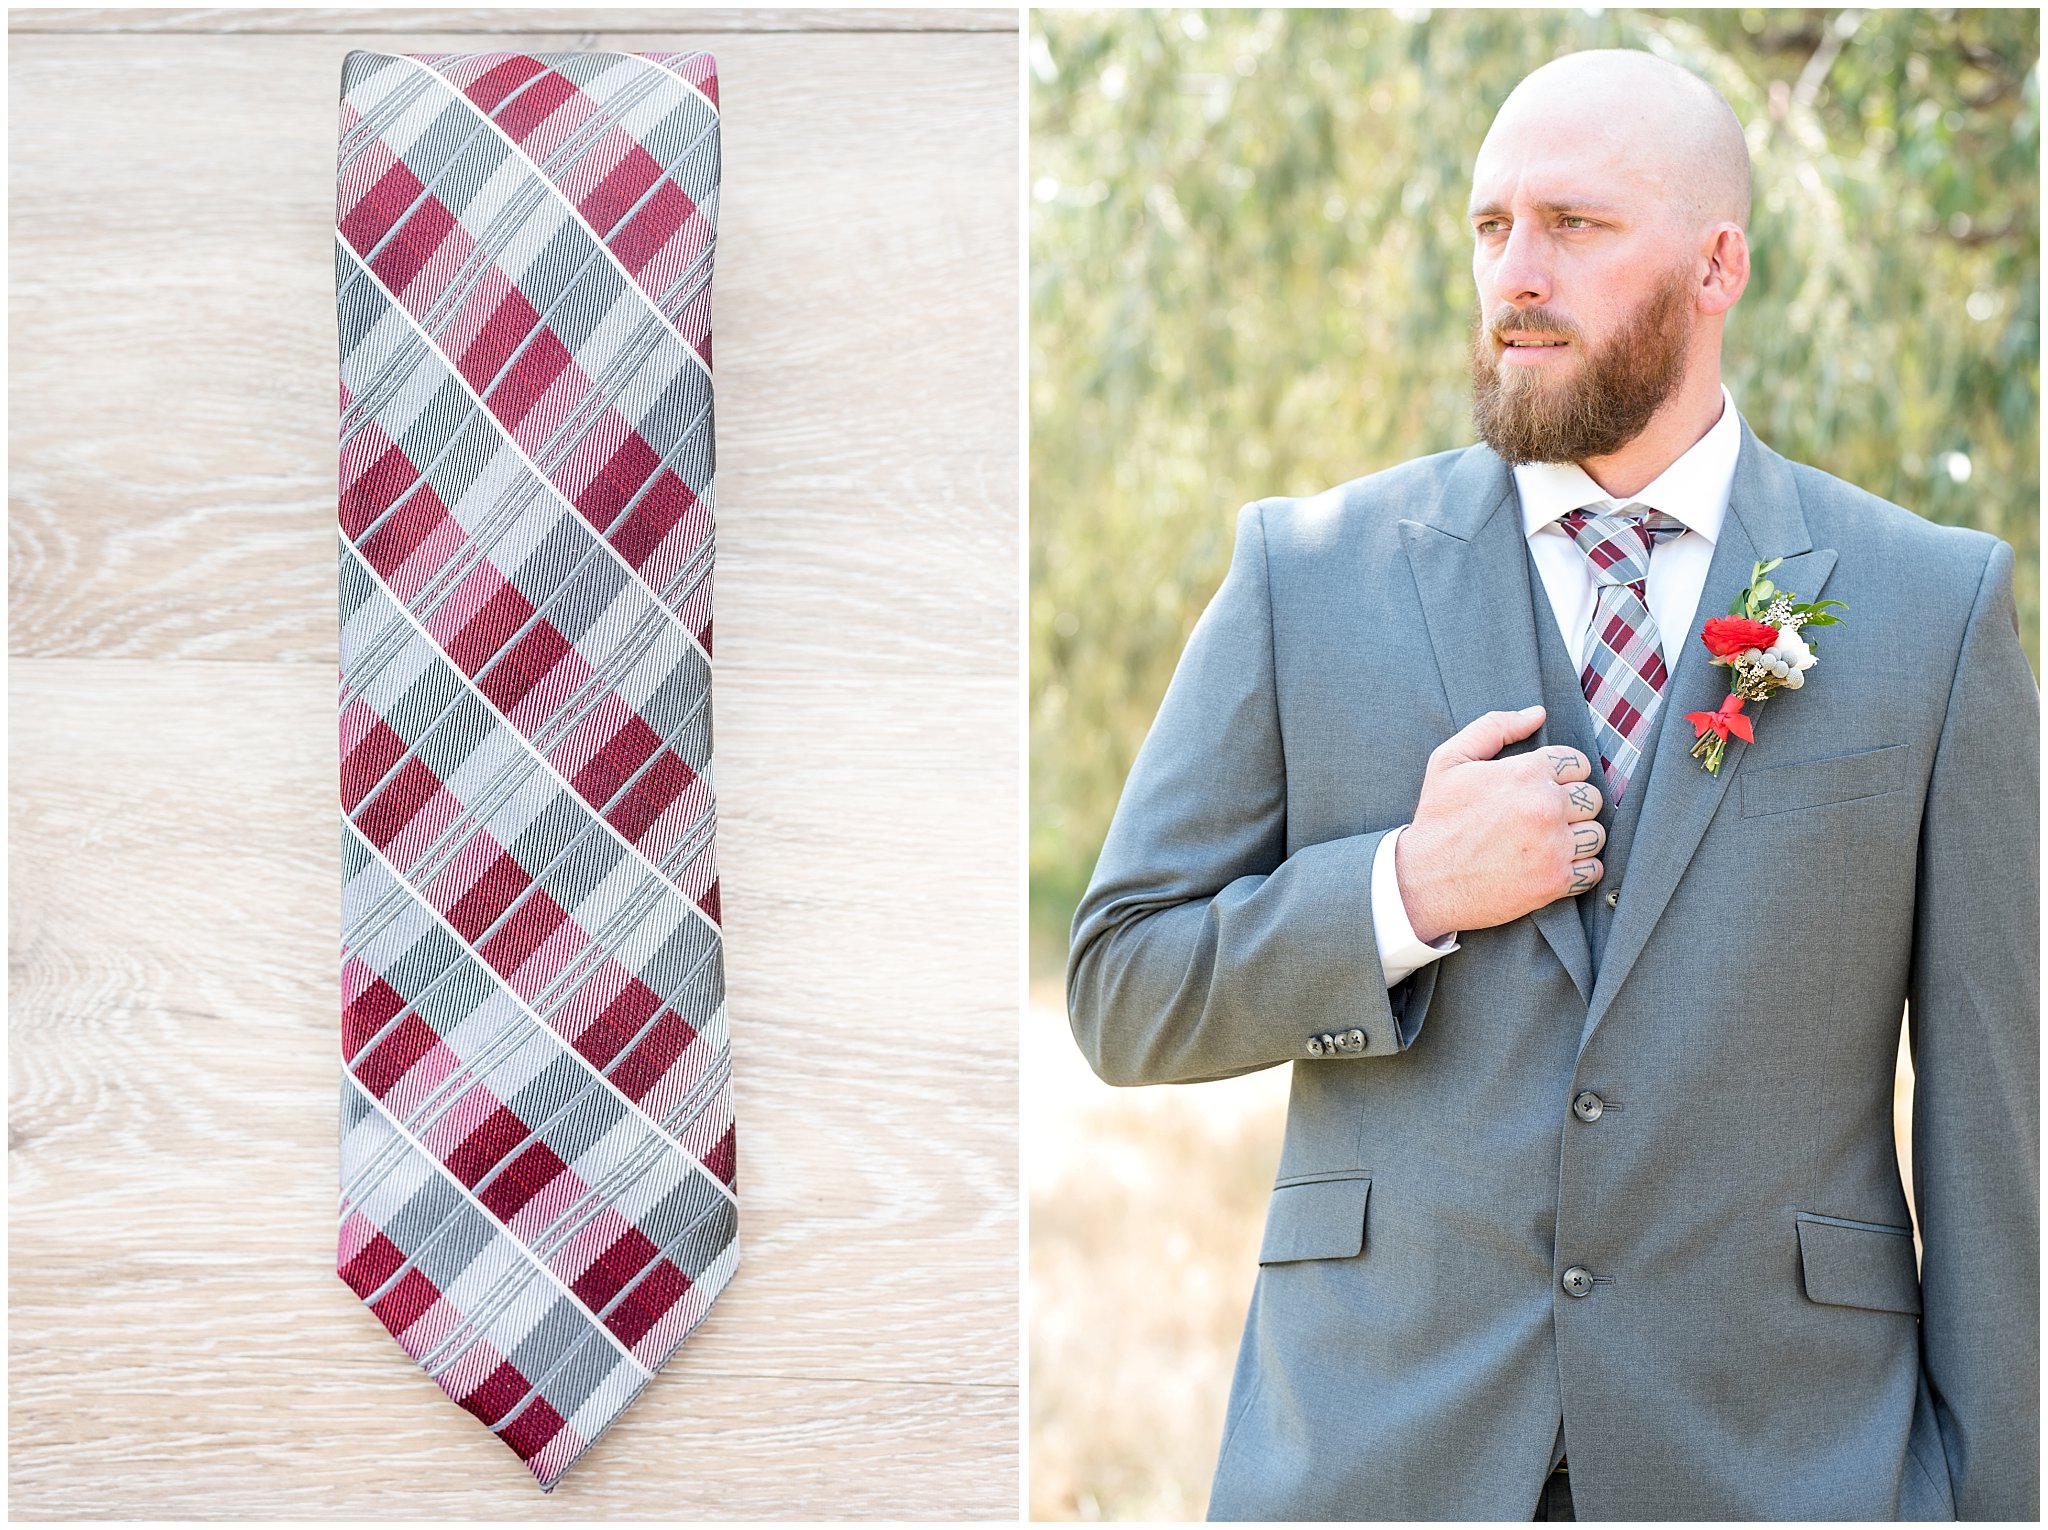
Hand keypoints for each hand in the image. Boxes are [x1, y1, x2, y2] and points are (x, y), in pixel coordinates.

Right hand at [1394, 705, 1604, 943]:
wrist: (1424, 881)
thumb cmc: (1437, 820)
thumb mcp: (1450, 761)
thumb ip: (1494, 727)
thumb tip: (1538, 714)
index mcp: (1525, 772)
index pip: (1578, 763)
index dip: (1562, 775)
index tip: (1542, 790)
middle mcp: (1545, 806)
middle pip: (1592, 797)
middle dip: (1572, 806)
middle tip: (1543, 817)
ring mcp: (1553, 846)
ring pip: (1597, 834)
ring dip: (1579, 838)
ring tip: (1549, 842)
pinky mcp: (1555, 881)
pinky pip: (1594, 870)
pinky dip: (1581, 870)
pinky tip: (1555, 865)